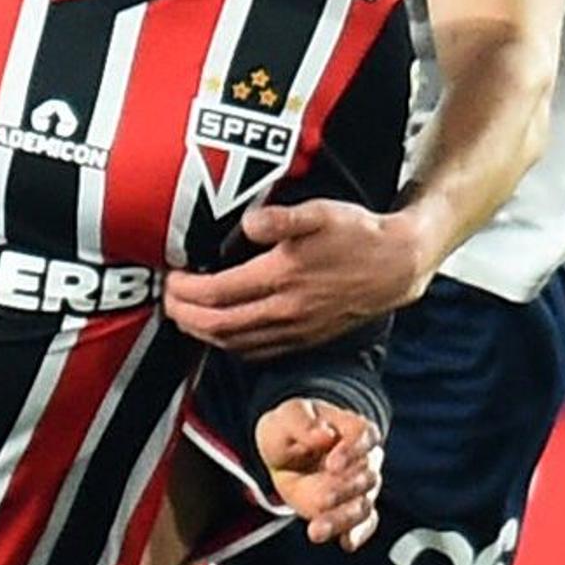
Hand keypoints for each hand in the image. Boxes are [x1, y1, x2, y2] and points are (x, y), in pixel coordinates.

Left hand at [164, 201, 431, 354]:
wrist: (396, 266)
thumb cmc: (358, 235)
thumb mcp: (321, 212)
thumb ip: (280, 219)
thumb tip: (246, 225)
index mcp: (282, 278)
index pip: (217, 295)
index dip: (185, 291)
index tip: (171, 279)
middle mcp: (285, 312)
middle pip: (218, 327)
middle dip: (185, 316)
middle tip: (168, 300)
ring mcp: (295, 331)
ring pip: (235, 344)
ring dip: (203, 333)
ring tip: (186, 316)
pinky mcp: (304, 340)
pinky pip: (257, 352)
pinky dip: (230, 345)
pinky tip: (223, 331)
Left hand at [257, 398, 381, 549]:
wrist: (284, 452)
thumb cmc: (291, 429)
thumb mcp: (288, 416)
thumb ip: (303, 421)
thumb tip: (324, 434)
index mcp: (354, 429)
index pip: (365, 437)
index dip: (353, 451)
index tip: (332, 464)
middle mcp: (365, 458)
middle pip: (367, 476)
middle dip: (345, 490)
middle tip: (322, 499)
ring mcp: (361, 487)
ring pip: (363, 505)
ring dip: (343, 519)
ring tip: (317, 530)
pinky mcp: (351, 509)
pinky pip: (364, 524)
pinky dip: (358, 535)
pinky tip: (346, 543)